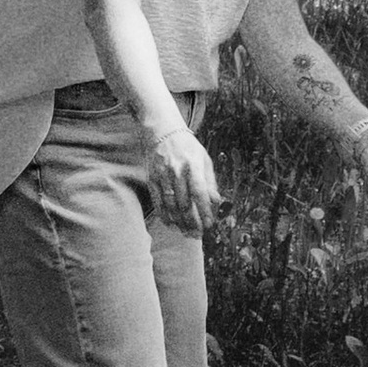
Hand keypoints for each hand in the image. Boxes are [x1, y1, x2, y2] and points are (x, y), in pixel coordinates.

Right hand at [143, 120, 223, 234]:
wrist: (162, 131)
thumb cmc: (188, 147)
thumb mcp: (204, 159)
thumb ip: (210, 181)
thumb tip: (216, 201)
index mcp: (193, 165)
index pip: (200, 193)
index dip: (204, 211)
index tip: (209, 225)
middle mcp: (177, 171)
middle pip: (184, 204)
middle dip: (192, 222)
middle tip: (198, 235)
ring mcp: (162, 176)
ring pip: (170, 206)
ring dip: (179, 223)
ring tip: (187, 233)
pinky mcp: (152, 179)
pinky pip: (158, 202)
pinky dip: (164, 216)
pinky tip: (171, 224)